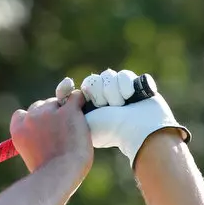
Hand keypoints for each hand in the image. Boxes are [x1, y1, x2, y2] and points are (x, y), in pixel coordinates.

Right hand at [9, 89, 92, 178]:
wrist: (58, 175)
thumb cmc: (47, 173)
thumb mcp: (31, 155)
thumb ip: (34, 139)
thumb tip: (47, 132)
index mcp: (18, 129)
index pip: (21, 114)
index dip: (33, 120)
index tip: (41, 130)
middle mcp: (31, 117)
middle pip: (40, 105)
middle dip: (50, 115)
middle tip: (61, 132)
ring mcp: (49, 112)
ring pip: (58, 101)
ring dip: (65, 111)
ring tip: (72, 131)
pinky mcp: (68, 111)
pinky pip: (76, 97)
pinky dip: (80, 102)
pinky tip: (82, 113)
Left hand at [76, 68, 190, 166]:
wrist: (139, 130)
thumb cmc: (108, 129)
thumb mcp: (79, 120)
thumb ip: (67, 105)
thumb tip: (65, 86)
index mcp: (88, 109)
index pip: (77, 90)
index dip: (77, 89)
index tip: (75, 89)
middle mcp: (103, 99)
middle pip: (92, 80)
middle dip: (99, 93)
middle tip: (106, 107)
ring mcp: (118, 92)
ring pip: (107, 76)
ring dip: (113, 92)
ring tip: (120, 105)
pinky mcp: (133, 85)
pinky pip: (123, 74)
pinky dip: (126, 86)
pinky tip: (130, 97)